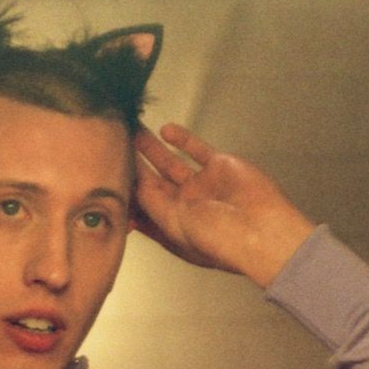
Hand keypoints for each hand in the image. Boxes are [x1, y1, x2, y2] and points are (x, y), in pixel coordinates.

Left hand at [132, 123, 314, 288]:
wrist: (260, 229)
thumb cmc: (219, 239)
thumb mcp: (172, 224)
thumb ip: (150, 201)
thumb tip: (132, 183)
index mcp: (173, 227)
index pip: (143, 205)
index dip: (126, 188)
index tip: (108, 170)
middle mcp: (187, 207)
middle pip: (153, 181)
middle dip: (135, 164)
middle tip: (116, 145)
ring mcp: (203, 186)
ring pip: (171, 162)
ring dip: (152, 147)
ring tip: (134, 131)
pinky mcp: (220, 167)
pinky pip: (196, 149)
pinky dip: (182, 138)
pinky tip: (166, 129)